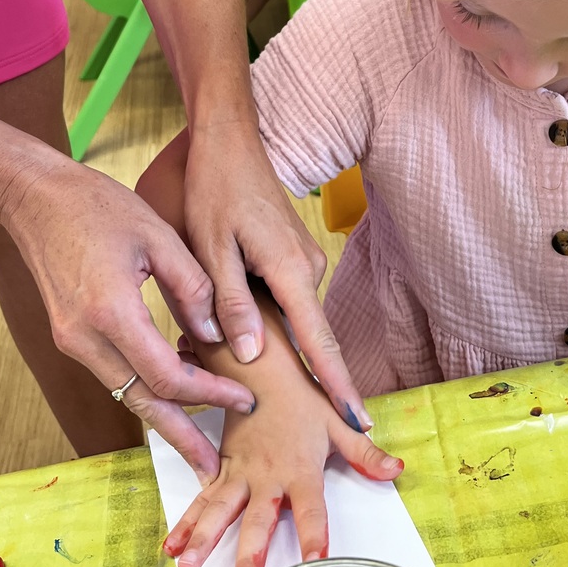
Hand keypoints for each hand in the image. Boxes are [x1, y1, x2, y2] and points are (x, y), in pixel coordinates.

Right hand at [1, 155, 255, 482]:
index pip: (168, 376)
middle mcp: (85, 338)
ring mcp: (72, 341)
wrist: (34, 198)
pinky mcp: (70, 336)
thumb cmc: (98, 206)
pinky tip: (172, 397)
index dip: (210, 394)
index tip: (246, 400)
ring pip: (125, 394)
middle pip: (142, 403)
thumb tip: (217, 335)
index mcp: (111, 312)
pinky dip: (144, 390)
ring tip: (198, 446)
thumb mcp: (159, 237)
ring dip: (164, 419)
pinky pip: (113, 374)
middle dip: (182, 438)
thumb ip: (193, 288)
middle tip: (215, 471)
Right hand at [163, 318, 403, 566]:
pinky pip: (201, 499)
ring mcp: (239, 474)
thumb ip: (365, 453)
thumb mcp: (339, 422)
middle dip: (248, 558)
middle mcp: (267, 477)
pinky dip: (185, 523)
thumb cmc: (302, 397)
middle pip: (257, 523)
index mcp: (300, 469)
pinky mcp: (221, 468)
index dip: (315, 536)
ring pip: (219, 512)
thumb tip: (396, 470)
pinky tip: (172, 546)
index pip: (312, 510)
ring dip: (204, 540)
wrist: (261, 368)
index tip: (315, 564)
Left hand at [182, 120, 373, 431]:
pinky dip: (270, 321)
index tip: (356, 421)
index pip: (320, 342)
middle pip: (309, 337)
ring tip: (244, 372)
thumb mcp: (211, 249)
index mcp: (290, 270)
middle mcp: (308, 269)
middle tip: (295, 413)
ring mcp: (305, 262)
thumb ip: (232, 303)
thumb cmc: (215, 192)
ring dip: (275, 345)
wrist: (229, 145)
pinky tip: (241, 327)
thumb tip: (251, 354)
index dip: (337, 385)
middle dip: (306, 378)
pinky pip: (286, 301)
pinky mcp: (294, 258)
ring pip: (292, 320)